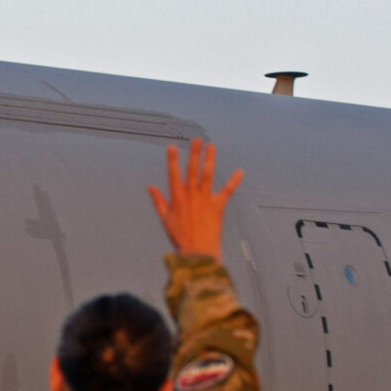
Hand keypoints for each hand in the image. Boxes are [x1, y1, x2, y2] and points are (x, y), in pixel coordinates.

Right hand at [150, 138, 242, 258]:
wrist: (198, 251)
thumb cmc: (180, 237)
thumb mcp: (165, 219)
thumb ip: (159, 201)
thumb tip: (150, 187)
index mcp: (177, 198)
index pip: (173, 175)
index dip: (172, 160)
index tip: (172, 147)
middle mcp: (191, 195)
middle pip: (193, 170)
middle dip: (194, 153)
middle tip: (196, 140)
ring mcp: (205, 199)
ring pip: (208, 175)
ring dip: (210, 160)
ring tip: (212, 146)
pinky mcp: (218, 206)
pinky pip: (227, 191)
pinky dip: (234, 181)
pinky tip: (240, 172)